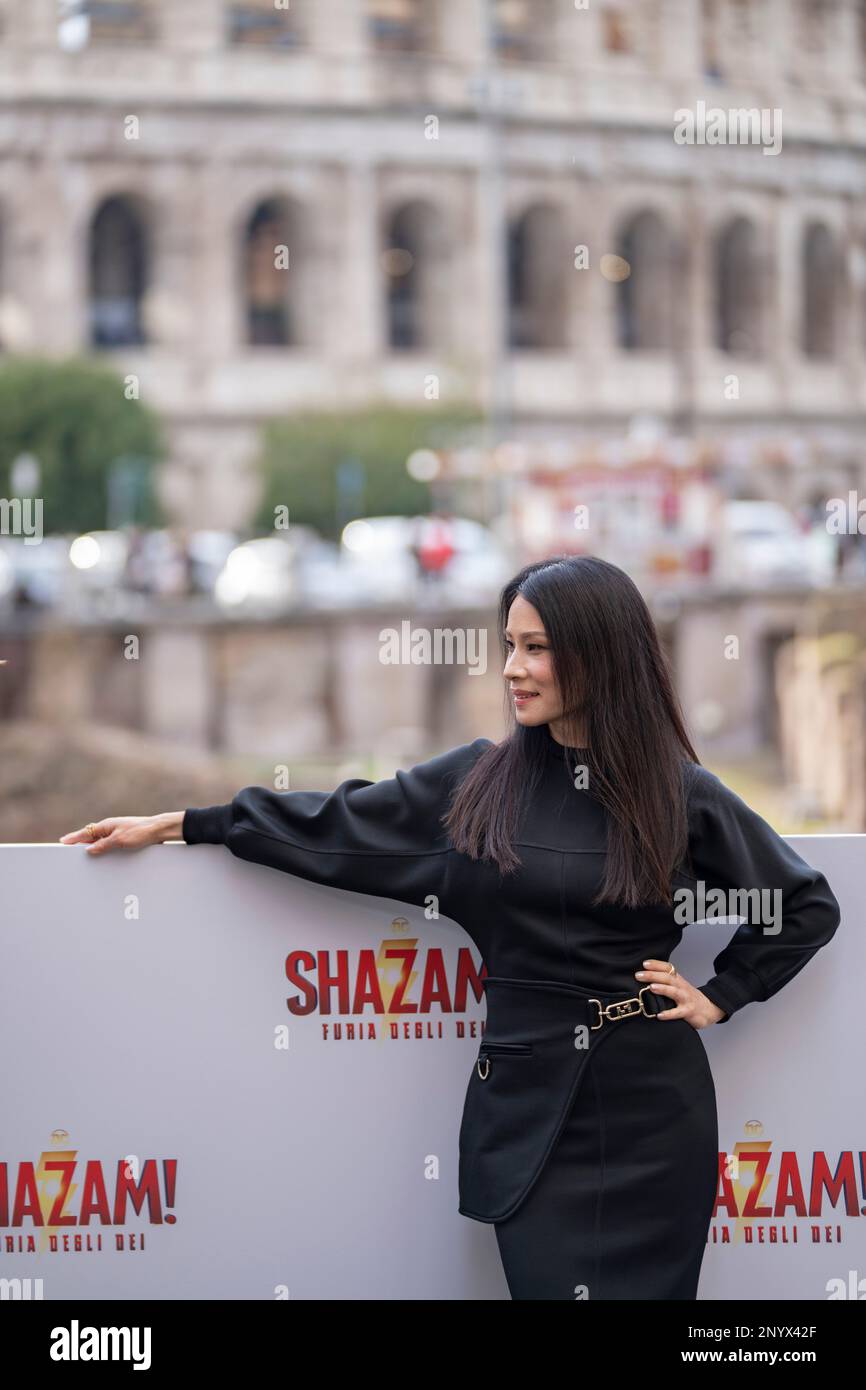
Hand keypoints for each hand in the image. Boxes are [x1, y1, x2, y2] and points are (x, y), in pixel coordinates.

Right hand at [59, 812, 183, 854]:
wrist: (160, 830)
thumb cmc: (141, 831)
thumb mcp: (120, 840)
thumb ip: (103, 845)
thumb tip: (88, 849)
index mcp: (106, 825)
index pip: (85, 833)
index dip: (73, 838)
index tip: (62, 842)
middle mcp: (110, 828)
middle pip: (90, 837)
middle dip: (79, 842)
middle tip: (66, 848)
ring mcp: (117, 833)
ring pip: (99, 841)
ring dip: (91, 846)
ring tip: (80, 854)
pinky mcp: (124, 839)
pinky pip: (108, 844)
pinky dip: (102, 849)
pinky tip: (101, 855)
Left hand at [635, 959, 726, 1028]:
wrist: (709, 1008)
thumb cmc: (688, 997)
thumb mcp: (678, 985)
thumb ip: (665, 981)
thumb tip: (643, 978)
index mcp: (678, 979)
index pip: (667, 968)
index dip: (656, 964)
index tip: (644, 963)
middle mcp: (681, 986)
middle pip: (667, 978)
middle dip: (653, 975)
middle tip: (639, 975)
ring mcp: (685, 999)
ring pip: (673, 992)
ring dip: (662, 989)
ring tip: (651, 988)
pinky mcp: (688, 1011)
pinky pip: (678, 1013)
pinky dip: (669, 1014)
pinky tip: (659, 1015)